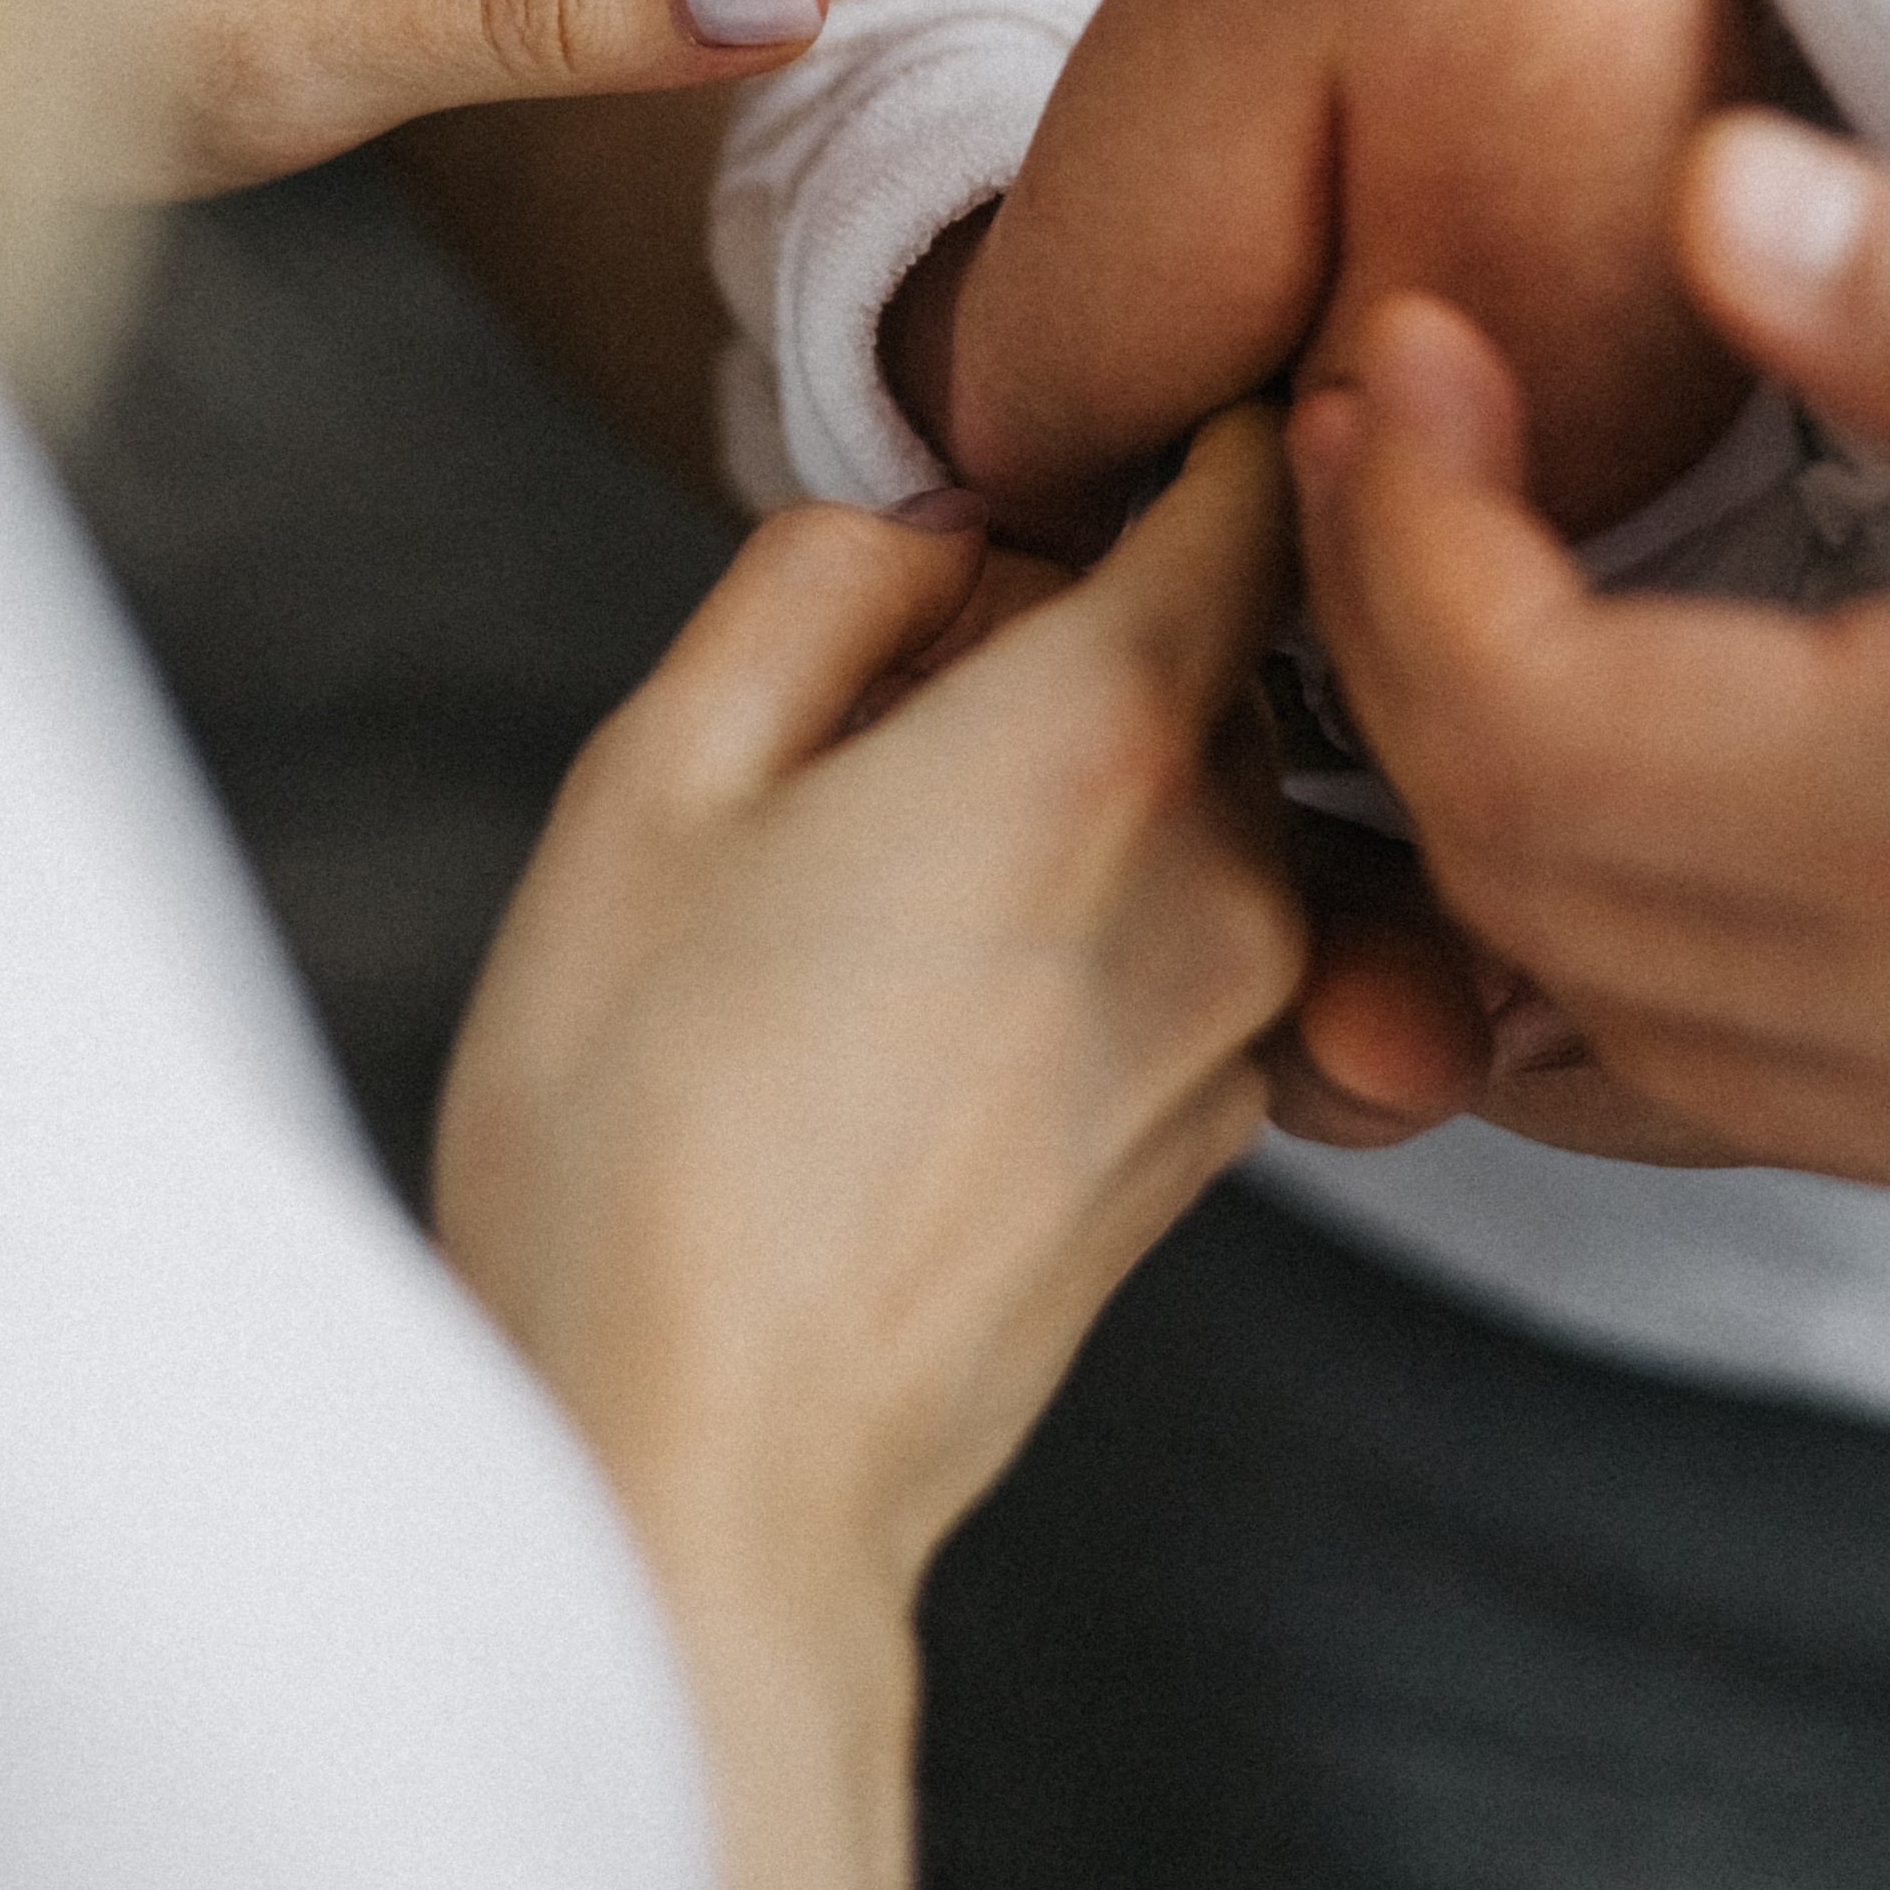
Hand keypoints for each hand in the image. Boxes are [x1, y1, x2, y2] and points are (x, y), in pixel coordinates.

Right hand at [435, 412, 1301, 1889]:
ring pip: (1210, 800)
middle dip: (1085, 621)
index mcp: (1099, 737)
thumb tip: (947, 527)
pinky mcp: (1218, 1136)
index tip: (1128, 411)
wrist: (702, 1478)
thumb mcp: (653, 778)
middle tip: (889, 688)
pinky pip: (1199, 937)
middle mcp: (1225, 870)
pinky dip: (1105, 904)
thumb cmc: (633, 1125)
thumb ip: (821, 587)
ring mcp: (1244, 1022)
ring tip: (881, 865)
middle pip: (1224, 649)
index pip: (1255, 490)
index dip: (1200, 423)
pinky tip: (924, 985)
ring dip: (1087, 778)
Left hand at [1290, 109, 1889, 1277]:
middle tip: (1390, 425)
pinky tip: (1641, 774)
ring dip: (1485, 801)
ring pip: (1605, 1018)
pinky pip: (1751, 1094)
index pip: (1534, 732)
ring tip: (1472, 568)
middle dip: (1392, 646)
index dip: (1400, 539)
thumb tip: (1710, 202)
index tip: (1391, 356)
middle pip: (1524, 881)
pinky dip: (1620, 937)